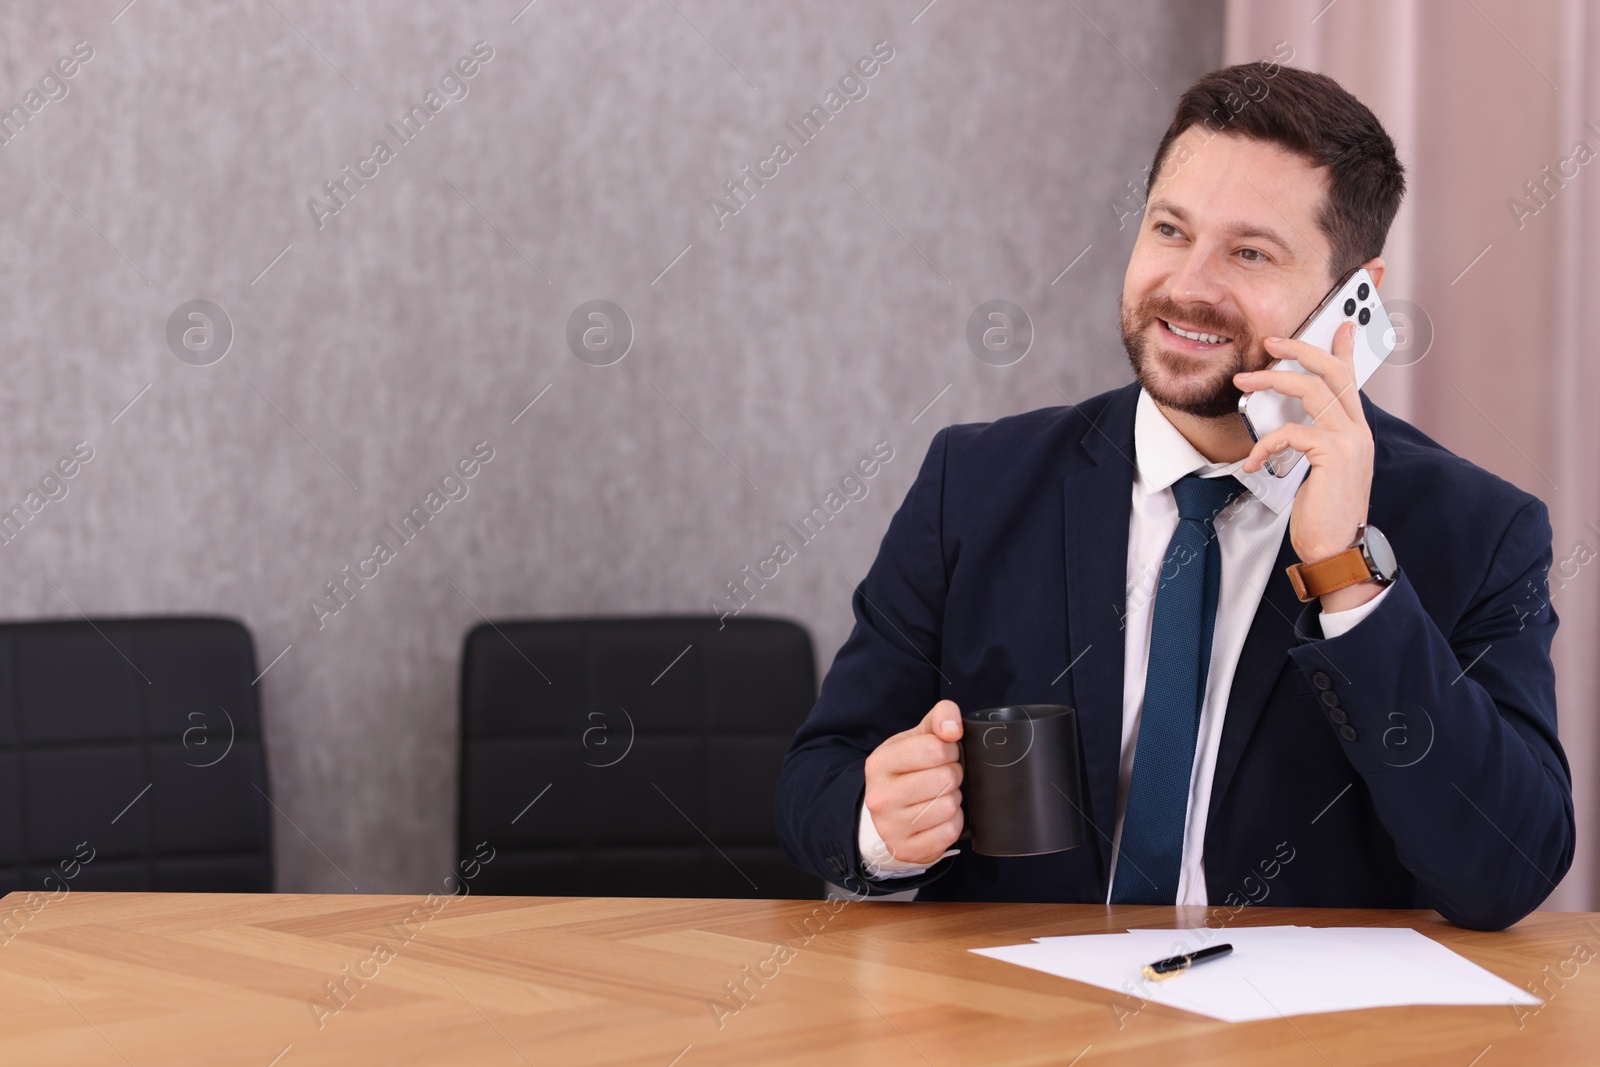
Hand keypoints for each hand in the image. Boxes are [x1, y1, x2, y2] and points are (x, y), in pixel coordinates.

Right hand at [862, 700, 964, 865]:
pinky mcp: (907, 849)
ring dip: (953, 799)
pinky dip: (952, 822)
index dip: (949, 749)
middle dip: (953, 775)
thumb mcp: (916, 738)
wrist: (885, 813)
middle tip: (942, 777)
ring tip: (938, 796)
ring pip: (949, 806)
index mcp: (879, 763)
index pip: (935, 748)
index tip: (943, 754)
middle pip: (946, 779)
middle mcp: (880, 796)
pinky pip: (950, 831)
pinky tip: (938, 817)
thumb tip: (953, 728)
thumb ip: (939, 718)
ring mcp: (891, 827)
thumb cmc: (906, 770)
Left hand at [1234, 320, 1374, 573]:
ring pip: (1311, 391)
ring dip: (1272, 382)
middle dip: (1300, 350)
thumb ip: (1314, 442)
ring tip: (1243, 383)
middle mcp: (1357, 431)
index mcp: (1355, 431)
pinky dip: (1265, 443)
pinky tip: (1251, 462)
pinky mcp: (1333, 455)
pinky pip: (1291, 432)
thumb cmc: (1324, 513)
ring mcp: (1349, 441)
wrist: (1337, 549)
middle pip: (1331, 373)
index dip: (1345, 350)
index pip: (1351, 380)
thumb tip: (1292, 428)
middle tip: (1270, 342)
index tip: (1341, 325)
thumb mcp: (1321, 470)